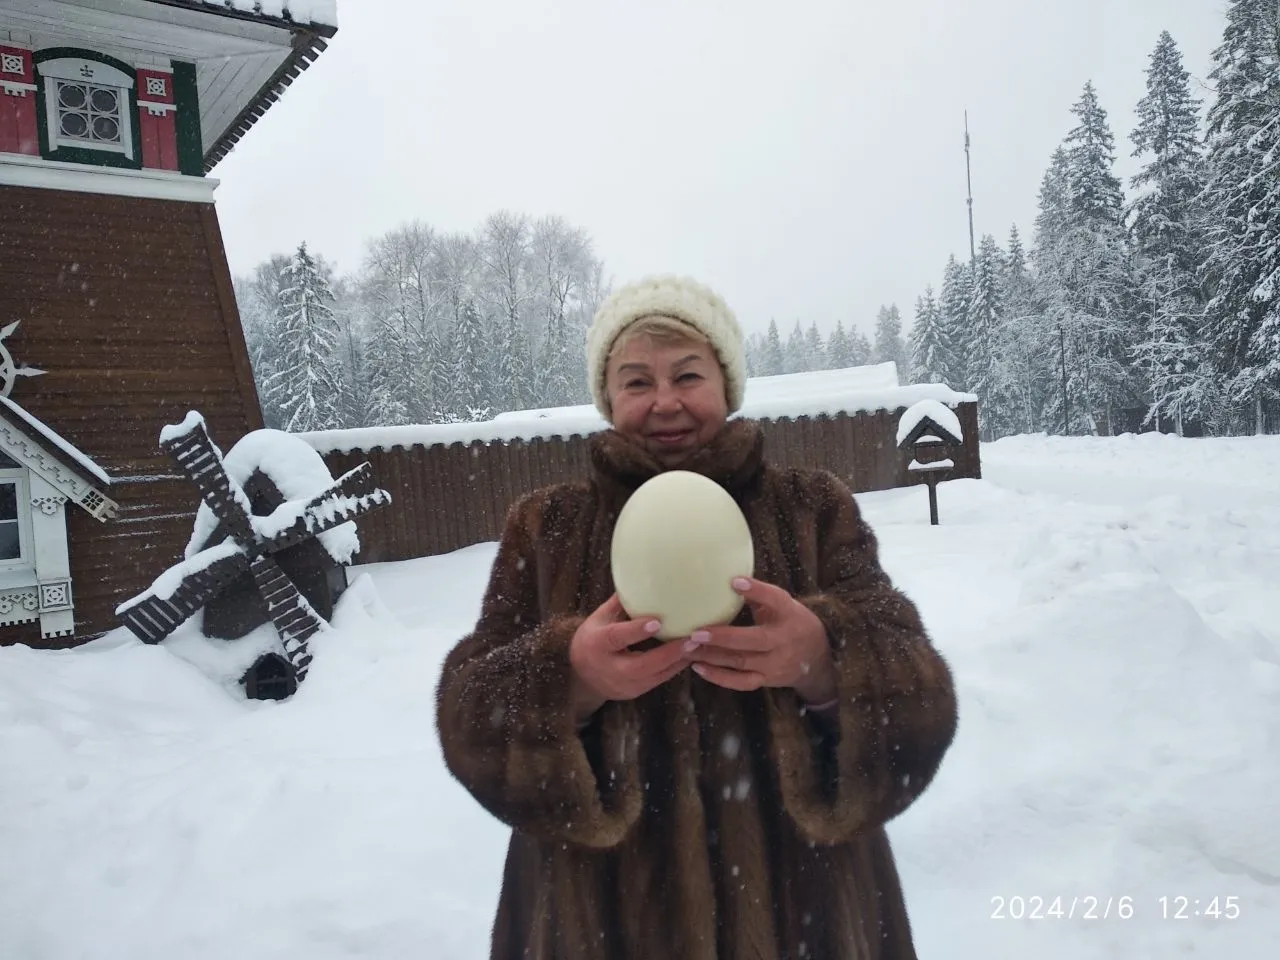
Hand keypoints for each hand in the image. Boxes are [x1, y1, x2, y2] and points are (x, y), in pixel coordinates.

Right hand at [568, 594, 690, 723]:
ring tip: (699, 646)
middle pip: (641, 666)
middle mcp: (610, 668)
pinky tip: (691, 656)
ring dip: (678, 662)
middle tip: (692, 639)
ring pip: (655, 677)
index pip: (617, 638)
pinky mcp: (635, 692)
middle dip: (668, 654)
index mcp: (597, 644)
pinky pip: (659, 681)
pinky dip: (676, 668)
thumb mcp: (600, 618)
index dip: (636, 631)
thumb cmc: (593, 638)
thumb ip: (621, 603)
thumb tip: (642, 576)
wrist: (581, 677)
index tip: (658, 621)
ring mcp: (623, 684)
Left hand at [686, 577, 836, 703]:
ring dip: (712, 656)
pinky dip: (719, 677)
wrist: (817, 658)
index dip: (757, 591)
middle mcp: (783, 640)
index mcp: (789, 614)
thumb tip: (727, 578)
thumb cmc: (791, 623)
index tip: (734, 581)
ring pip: (741, 662)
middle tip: (696, 632)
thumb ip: (759, 595)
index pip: (775, 600)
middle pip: (752, 640)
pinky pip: (741, 682)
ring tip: (688, 648)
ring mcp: (775, 663)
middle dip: (722, 637)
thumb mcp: (784, 605)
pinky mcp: (766, 680)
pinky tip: (698, 668)